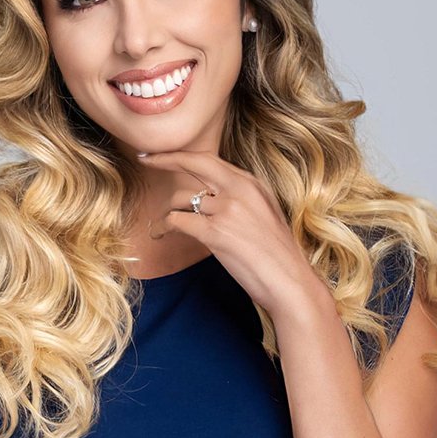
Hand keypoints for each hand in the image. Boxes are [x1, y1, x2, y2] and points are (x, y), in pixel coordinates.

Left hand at [138, 150, 325, 314]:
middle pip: (193, 163)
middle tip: (145, 160)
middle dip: (164, 158)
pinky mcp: (216, 233)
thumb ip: (240, 200)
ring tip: (160, 227)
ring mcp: (227, 210)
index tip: (162, 154)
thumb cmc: (277, 256)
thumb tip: (209, 198)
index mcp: (252, 183)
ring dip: (165, 213)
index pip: (210, 160)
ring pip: (180, 199)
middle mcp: (239, 189)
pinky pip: (177, 222)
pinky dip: (163, 228)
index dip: (182, 155)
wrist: (291, 283)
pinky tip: (159, 235)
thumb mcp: (264, 214)